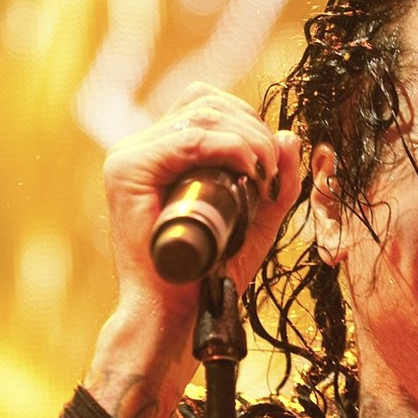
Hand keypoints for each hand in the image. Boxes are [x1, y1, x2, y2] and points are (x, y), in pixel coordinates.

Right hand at [85, 85, 300, 417]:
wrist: (177, 315)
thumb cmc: (210, 274)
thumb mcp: (256, 221)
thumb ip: (277, 183)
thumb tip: (290, 137)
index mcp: (165, 155)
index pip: (208, 107)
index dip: (248, 122)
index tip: (272, 163)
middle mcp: (142, 149)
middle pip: (205, 101)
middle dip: (252, 127)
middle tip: (272, 170)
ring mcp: (129, 157)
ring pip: (200, 114)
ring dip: (247, 137)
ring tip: (264, 174)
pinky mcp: (127, 172)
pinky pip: (187, 139)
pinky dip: (228, 147)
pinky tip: (248, 169)